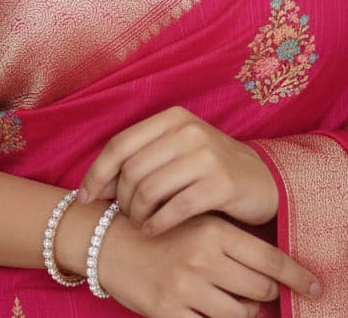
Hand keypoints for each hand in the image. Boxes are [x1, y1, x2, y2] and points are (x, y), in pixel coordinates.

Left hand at [78, 106, 278, 235]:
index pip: (120, 144)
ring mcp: (206, 156)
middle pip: (132, 170)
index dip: (97, 173)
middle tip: (124, 216)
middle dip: (121, 200)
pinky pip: (174, 209)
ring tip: (140, 223)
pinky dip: (156, 224)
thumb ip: (141, 160)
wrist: (262, 180)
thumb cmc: (209, 169)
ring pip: (149, 191)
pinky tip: (154, 230)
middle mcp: (188, 131)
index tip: (85, 198)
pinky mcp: (220, 184)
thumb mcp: (177, 152)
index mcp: (173, 118)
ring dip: (137, 215)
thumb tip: (95, 187)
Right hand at [98, 210, 319, 317]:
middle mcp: (204, 258)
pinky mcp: (169, 313)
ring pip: (239, 315)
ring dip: (243, 312)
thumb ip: (232, 241)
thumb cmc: (161, 228)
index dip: (298, 277)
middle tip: (261, 292)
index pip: (270, 260)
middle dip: (266, 295)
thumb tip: (272, 269)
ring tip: (232, 300)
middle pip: (259, 290)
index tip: (318, 287)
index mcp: (215, 230)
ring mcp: (186, 288)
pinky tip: (211, 310)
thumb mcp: (198, 222)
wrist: (110, 240)